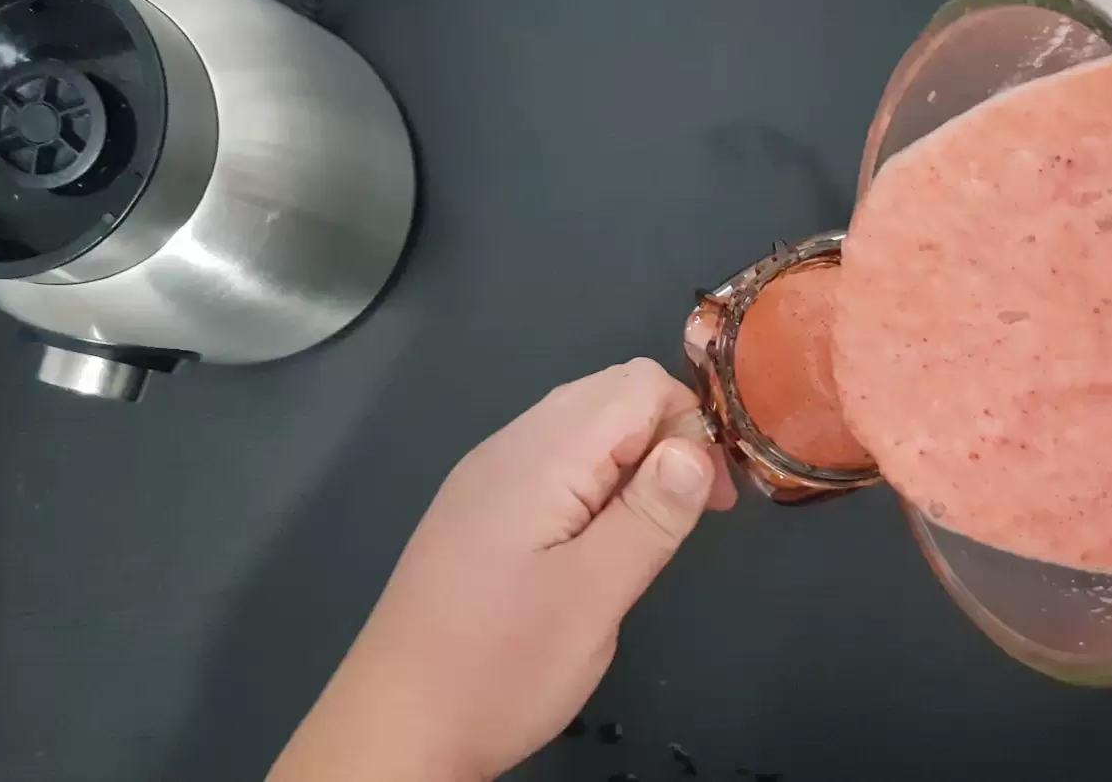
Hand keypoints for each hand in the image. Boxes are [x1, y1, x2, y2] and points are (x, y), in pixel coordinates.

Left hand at [268, 359, 736, 781]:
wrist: (395, 727)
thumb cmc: (501, 666)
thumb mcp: (594, 597)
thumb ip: (650, 515)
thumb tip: (698, 447)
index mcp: (540, 456)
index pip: (639, 385)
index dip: (693, 426)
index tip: (715, 499)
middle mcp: (509, 447)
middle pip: (610, 393)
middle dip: (670, 435)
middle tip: (692, 515)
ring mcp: (486, 477)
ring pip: (581, 425)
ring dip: (633, 460)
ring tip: (650, 534)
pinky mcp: (477, 510)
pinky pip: (552, 462)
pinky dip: (595, 481)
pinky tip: (598, 542)